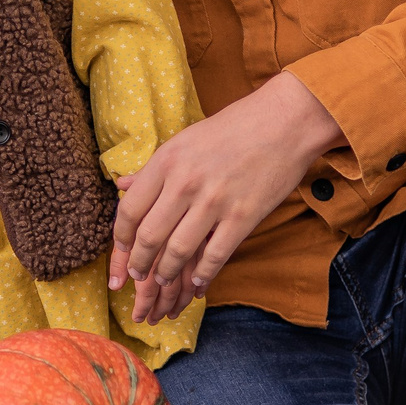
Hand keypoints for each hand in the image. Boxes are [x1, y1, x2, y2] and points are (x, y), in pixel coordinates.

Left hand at [112, 73, 344, 323]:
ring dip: (166, 274)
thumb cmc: (234, 127)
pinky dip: (202, 276)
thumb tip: (121, 184)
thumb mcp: (184, 140)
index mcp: (166, 161)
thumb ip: (153, 167)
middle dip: (139, 263)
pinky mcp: (243, 217)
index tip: (122, 251)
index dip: (121, 239)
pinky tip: (197, 283)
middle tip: (138, 276)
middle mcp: (185, 183)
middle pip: (149, 236)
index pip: (129, 210)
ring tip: (162, 282)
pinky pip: (214, 257)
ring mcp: (214, 202)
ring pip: (177, 252)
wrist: (285, 121)